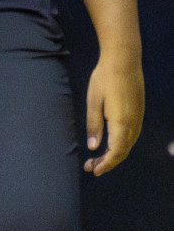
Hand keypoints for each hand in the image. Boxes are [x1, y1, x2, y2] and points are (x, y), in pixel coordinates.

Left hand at [83, 59, 143, 175]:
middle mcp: (134, 122)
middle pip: (124, 150)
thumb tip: (94, 148)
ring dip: (114, 154)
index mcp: (121, 122)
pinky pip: (132, 135)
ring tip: (97, 159)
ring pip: (129, 144)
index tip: (93, 170)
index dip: (106, 164)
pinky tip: (110, 145)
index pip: (116, 151)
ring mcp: (139, 117)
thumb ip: (94, 126)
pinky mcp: (139, 111)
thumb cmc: (104, 79)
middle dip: (108, 162)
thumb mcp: (93, 102)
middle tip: (90, 167)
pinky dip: (121, 145)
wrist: (124, 60)